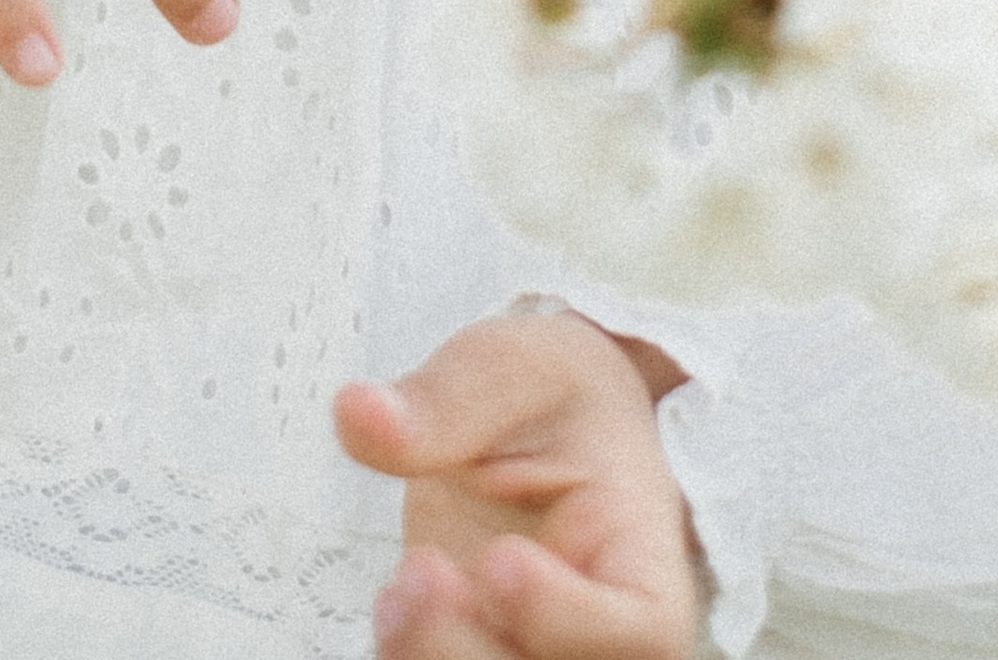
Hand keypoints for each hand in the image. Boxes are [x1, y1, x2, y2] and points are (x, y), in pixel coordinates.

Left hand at [336, 309, 704, 657]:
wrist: (535, 426)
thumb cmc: (551, 396)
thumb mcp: (518, 367)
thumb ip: (450, 397)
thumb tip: (356, 414)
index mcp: (641, 566)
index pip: (640, 632)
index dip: (569, 617)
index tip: (502, 557)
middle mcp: (594, 635)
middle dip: (469, 648)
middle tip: (423, 571)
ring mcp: (527, 652)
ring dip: (429, 654)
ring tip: (402, 587)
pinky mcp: (468, 653)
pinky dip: (405, 654)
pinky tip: (396, 604)